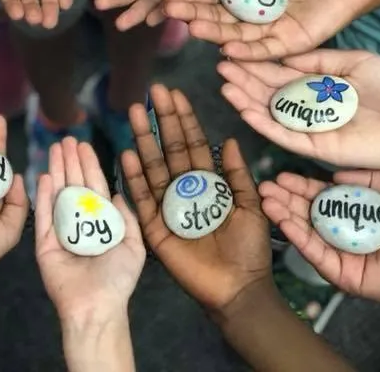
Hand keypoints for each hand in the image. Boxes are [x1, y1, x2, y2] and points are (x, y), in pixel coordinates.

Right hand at [35, 137, 144, 317]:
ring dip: (57, 169)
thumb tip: (116, 191)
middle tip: (66, 138)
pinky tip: (45, 175)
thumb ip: (126, 216)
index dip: (89, 164)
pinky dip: (43, 195)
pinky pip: (44, 214)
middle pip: (74, 184)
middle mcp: (80, 221)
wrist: (97, 307)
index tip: (83, 144)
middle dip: (70, 161)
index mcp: (101, 221)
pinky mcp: (45, 242)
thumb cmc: (118, 279)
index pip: (93, 186)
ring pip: (58, 193)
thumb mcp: (134, 245)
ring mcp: (61, 230)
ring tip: (54, 148)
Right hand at [120, 84, 270, 312]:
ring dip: (144, 139)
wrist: (239, 288)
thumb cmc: (249, 250)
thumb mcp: (252, 207)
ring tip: (135, 112)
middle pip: (169, 148)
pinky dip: (134, 177)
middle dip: (161, 120)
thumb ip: (238, 175)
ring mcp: (167, 206)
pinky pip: (142, 198)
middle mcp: (184, 189)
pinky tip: (127, 153)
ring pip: (152, 166)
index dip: (184, 119)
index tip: (175, 93)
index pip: (193, 143)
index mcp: (208, 183)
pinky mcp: (154, 227)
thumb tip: (230, 138)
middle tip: (152, 91)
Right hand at [163, 0, 376, 59]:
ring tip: (192, 28)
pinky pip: (263, 51)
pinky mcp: (287, 43)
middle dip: (192, 14)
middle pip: (215, 16)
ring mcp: (266, 29)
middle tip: (172, 10)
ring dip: (212, 33)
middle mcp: (248, 12)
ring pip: (234, 34)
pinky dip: (245, 51)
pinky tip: (227, 49)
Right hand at [217, 49, 379, 170]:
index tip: (232, 52)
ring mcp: (311, 128)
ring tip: (225, 87)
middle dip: (244, 81)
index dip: (255, 64)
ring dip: (247, 101)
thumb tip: (283, 55)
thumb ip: (318, 59)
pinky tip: (245, 110)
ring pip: (271, 115)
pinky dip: (264, 125)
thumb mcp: (354, 61)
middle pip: (268, 94)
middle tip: (220, 68)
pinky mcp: (316, 148)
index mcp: (318, 85)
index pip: (279, 74)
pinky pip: (285, 136)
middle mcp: (309, 107)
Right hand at [260, 170, 379, 306]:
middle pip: (305, 214)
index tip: (280, 175)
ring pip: (305, 233)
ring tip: (265, 200)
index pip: (319, 198)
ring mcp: (340, 254)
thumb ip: (365, 176)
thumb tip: (333, 173)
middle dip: (283, 200)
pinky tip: (284, 221)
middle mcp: (343, 233)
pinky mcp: (342, 274)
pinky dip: (298, 237)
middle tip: (263, 186)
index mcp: (354, 212)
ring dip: (283, 216)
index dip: (299, 186)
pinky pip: (315, 254)